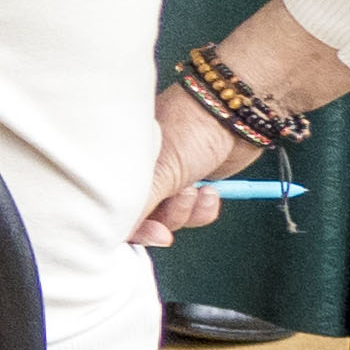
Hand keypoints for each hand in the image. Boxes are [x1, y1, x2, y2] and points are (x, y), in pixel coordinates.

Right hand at [133, 0, 349, 246]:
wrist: (236, 113)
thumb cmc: (190, 130)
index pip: (113, 207)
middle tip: (182, 196)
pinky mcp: (191, 187)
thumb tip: (116, 235)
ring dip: (188, 211)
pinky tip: (211, 191)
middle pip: (142, 219)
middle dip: (168, 216)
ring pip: (169, 219)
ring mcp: (165, 180)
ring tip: (199, 188)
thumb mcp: (159, 170)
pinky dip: (204, 210)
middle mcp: (137, 173)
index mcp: (118, 163)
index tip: (156, 232)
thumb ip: (138, 205)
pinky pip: (193, 215)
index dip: (132, 227)